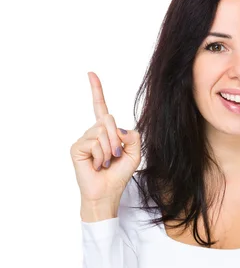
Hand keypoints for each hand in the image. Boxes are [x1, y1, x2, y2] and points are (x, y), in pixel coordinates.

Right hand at [70, 71, 140, 203]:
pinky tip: (97, 165)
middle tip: (116, 156)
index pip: (101, 108)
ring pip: (102, 131)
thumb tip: (118, 128)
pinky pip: (94, 142)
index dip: (97, 91)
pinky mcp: (76, 147)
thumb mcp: (135, 154)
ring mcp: (84, 139)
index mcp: (107, 132)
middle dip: (117, 138)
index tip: (91, 74)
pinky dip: (101, 155)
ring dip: (110, 150)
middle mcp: (93, 132)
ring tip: (106, 163)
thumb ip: (134, 137)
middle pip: (108, 119)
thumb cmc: (119, 175)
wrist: (107, 193)